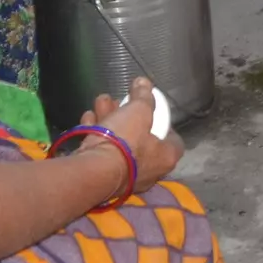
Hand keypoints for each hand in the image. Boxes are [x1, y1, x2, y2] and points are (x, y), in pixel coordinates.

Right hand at [81, 79, 183, 194]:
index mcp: (165, 158)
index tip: (152, 109)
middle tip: (120, 101)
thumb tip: (144, 83)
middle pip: (141, 138)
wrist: (93, 171)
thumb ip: (143, 96)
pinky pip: (102, 152)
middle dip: (128, 115)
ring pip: (119, 143)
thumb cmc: (125, 141)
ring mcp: (125, 178)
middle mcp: (149, 172)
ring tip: (101, 101)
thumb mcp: (138, 111)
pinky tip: (88, 118)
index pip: (173, 140)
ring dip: (109, 119)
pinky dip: (95, 134)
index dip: (163, 122)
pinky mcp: (103, 179)